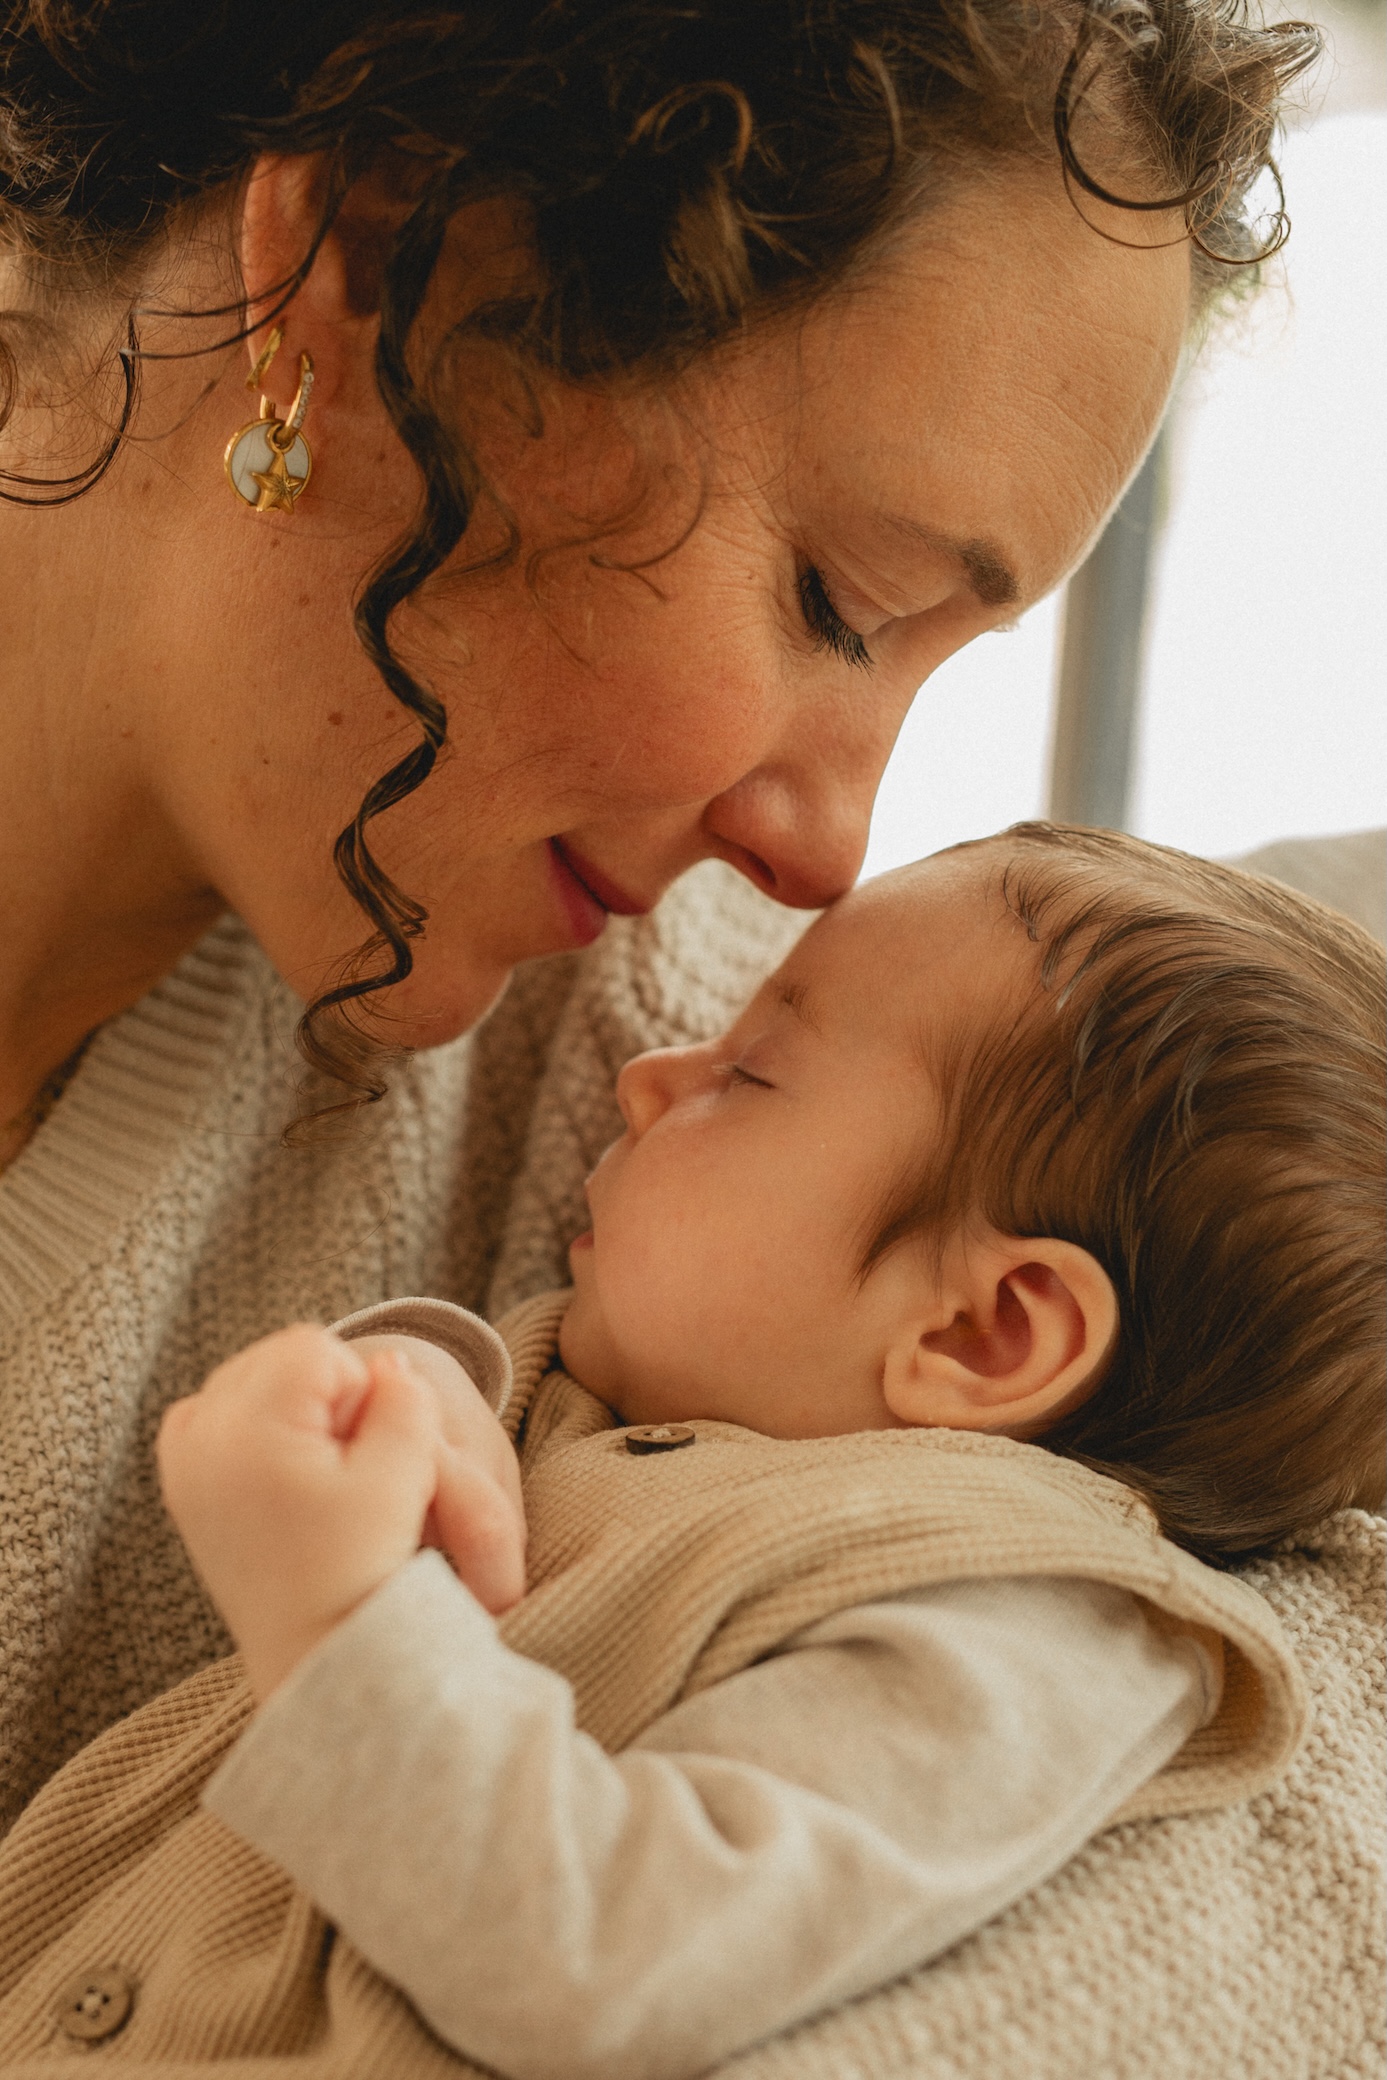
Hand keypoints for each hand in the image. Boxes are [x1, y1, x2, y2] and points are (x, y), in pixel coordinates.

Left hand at [157, 1326, 526, 1700]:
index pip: (313, 1347)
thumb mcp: (401, 1481)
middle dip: (324, 1393)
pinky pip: (219, 1411)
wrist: (312, 1653)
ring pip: (252, 1377)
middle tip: (343, 1466)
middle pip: (277, 1355)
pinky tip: (281, 1474)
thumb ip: (406, 1404)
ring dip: (293, 1407)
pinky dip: (255, 1426)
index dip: (357, 1390)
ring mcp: (181, 1458)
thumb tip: (388, 1360)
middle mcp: (198, 1436)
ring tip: (317, 1475)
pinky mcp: (181, 1478)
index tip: (359, 1455)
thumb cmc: (358, 1572)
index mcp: (245, 1432)